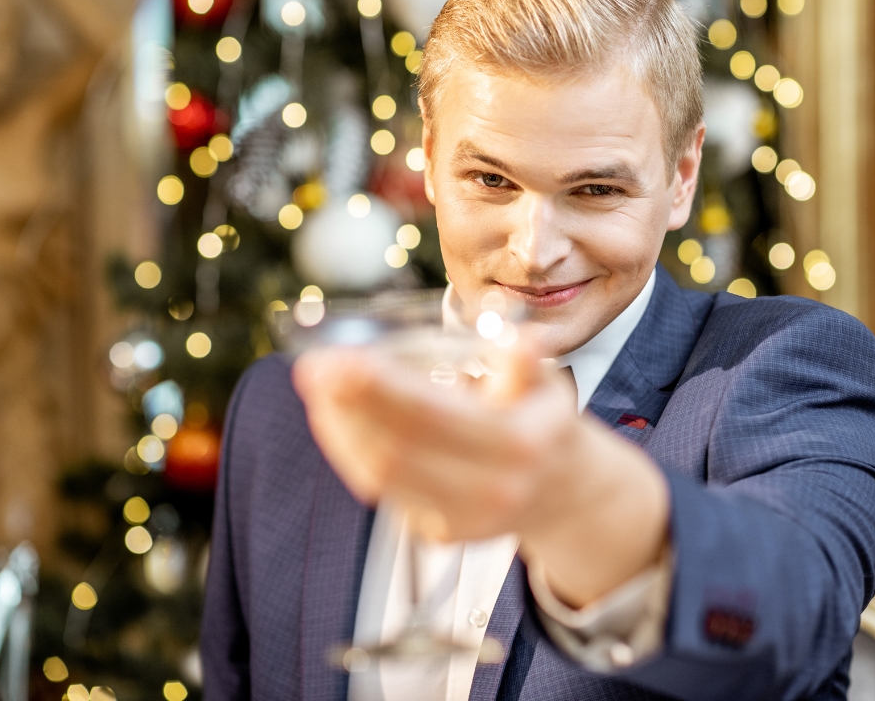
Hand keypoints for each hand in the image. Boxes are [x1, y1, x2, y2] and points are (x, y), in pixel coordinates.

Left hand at [291, 338, 669, 606]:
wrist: (561, 492)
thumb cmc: (542, 424)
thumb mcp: (548, 386)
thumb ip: (527, 363)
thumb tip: (527, 339)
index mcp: (518, 443)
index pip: (431, 414)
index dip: (379, 388)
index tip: (341, 358)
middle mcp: (490, 488)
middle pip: (396, 447)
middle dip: (346, 406)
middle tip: (313, 368)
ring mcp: (463, 518)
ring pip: (380, 474)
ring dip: (339, 428)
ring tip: (319, 389)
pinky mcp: (440, 534)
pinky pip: (382, 492)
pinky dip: (351, 452)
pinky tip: (337, 420)